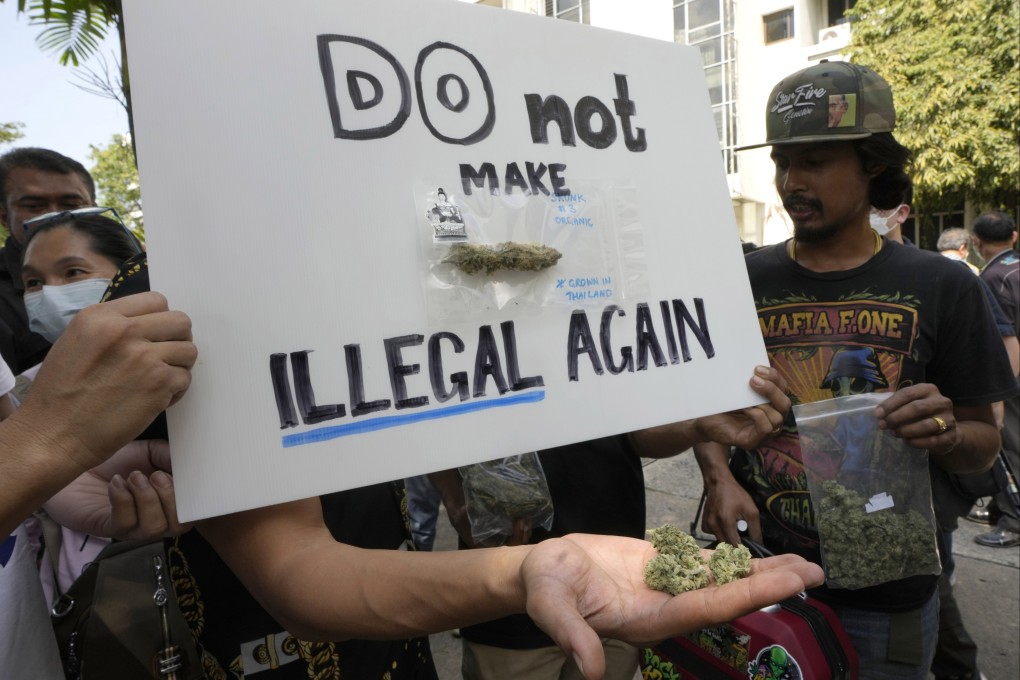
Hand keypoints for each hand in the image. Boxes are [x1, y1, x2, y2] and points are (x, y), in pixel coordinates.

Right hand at [22, 292, 195, 471]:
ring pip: (188, 350)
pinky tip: (155, 400)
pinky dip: (175, 391)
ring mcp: (144, 356)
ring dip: (178, 367)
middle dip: (176, 340)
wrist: (52, 435)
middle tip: (163, 358)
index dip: (160, 321)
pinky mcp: (158, 383)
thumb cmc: (59, 395)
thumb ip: (110, 328)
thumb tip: (146, 324)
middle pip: (180, 321)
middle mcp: (124, 330)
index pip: (155, 301)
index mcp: (100, 316)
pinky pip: (185, 378)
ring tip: (157, 381)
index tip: (154, 337)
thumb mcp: (75, 342)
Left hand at [43, 440, 191, 539]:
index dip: (197, 498)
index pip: (196, 510)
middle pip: (181, 525)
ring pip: (155, 529)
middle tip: (155, 475)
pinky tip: (115, 482)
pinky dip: (122, 499)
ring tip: (133, 477)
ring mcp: (134, 526)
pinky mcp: (108, 529)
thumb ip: (170, 455)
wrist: (74, 463)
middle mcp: (157, 516)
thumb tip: (190, 462)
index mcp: (171, 498)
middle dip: (172, 499)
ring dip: (147, 499)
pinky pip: (124, 523)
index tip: (187, 476)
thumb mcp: (148, 450)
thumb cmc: (113, 460)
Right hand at [521, 534, 822, 679]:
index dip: (742, 595)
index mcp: (645, 620)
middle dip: (768, 586)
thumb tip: (588, 672)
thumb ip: (569, 634)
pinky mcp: (663, 569)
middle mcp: (665, 608)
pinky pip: (706, 565)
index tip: (782, 583)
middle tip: (812, 573)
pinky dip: (736, 560)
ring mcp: (667, 588)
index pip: (702, 608)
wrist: (542, 570)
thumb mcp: (550, 605)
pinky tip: (763, 557)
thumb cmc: (544, 586)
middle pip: (725, 597)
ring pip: (722, 581)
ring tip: (804, 565)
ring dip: (762, 574)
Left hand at [694, 366, 789, 448]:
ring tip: (746, 395)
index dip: (775, 377)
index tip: (757, 368)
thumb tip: (748, 360)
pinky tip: (746, 409)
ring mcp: (763, 432)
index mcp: (769, 403)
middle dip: (772, 389)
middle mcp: (769, 417)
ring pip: (778, 417)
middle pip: (785, 403)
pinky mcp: (752, 441)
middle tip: (753, 379)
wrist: (701, 420)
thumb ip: (745, 380)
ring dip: (763, 402)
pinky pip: (766, 428)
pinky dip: (759, 416)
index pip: (783, 389)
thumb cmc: (719, 403)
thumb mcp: (735, 389)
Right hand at [701, 477, 761, 547]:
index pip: (734, 545)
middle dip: (736, 544)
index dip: (743, 549)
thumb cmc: (736, 494)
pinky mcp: (704, 524)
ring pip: (720, 541)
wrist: (718, 483)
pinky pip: (713, 535)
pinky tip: (724, 525)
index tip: (749, 548)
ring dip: (728, 538)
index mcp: (726, 521)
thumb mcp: (751, 510)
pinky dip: (720, 533)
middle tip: (743, 535)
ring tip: (734, 528)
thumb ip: (755, 529)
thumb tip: (759, 545)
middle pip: (726, 545)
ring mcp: (707, 525)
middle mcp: (713, 525)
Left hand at [873, 383, 957, 453]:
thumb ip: (895, 404)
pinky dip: (916, 442)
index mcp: (928, 390)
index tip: (877, 414)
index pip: (907, 394)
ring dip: (906, 430)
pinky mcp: (951, 436)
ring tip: (894, 433)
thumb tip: (878, 412)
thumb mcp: (910, 403)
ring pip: (926, 425)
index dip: (890, 404)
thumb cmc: (921, 414)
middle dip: (896, 417)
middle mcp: (941, 402)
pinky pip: (932, 441)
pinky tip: (906, 441)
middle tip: (883, 425)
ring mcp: (949, 419)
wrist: (946, 430)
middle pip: (917, 408)